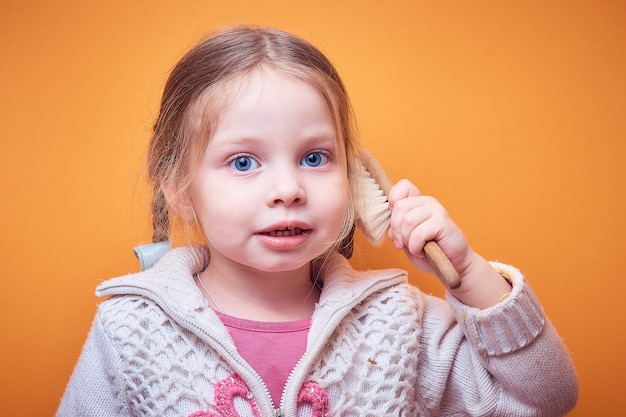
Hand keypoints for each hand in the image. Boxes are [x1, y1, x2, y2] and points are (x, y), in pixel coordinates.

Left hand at [387, 179, 511, 307]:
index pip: (402, 186)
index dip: (393, 202)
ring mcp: (437, 210)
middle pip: (399, 207)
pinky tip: (423, 251)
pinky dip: (416, 247)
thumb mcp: (405, 239)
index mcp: (417, 202)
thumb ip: (396, 228)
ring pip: (407, 221)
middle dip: (397, 230)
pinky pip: (418, 234)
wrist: (452, 265)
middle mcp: (427, 202)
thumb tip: (390, 228)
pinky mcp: (443, 223)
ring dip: (407, 240)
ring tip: (416, 247)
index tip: (397, 224)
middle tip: (404, 243)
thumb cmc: (428, 252)